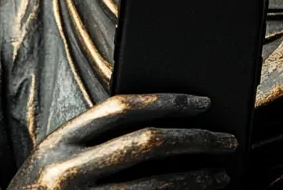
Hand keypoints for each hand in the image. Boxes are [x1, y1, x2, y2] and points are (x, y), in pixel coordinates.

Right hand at [6, 93, 235, 188]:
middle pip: (147, 145)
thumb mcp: (54, 157)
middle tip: (228, 140)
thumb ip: (95, 138)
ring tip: (220, 174)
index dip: (167, 101)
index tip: (203, 103)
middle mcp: (68, 172)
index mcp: (58, 141)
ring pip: (155, 189)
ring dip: (195, 180)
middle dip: (195, 139)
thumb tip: (165, 118)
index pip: (122, 108)